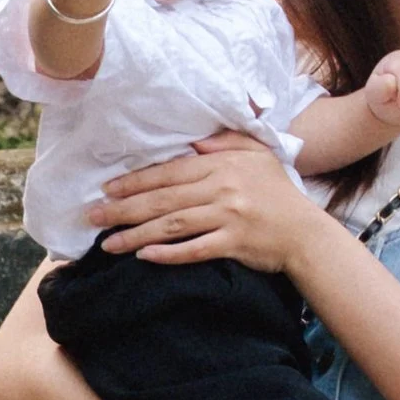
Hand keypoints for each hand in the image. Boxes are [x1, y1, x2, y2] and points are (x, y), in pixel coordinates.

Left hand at [94, 130, 316, 274]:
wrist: (306, 233)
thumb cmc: (278, 193)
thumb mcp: (256, 155)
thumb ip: (225, 143)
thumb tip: (193, 144)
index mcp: (221, 165)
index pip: (169, 172)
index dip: (135, 181)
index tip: (107, 189)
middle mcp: (222, 189)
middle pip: (163, 199)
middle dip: (123, 209)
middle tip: (92, 218)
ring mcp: (228, 217)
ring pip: (173, 225)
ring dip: (136, 234)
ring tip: (108, 244)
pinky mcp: (234, 244)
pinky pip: (195, 250)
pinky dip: (169, 254)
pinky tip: (145, 257)